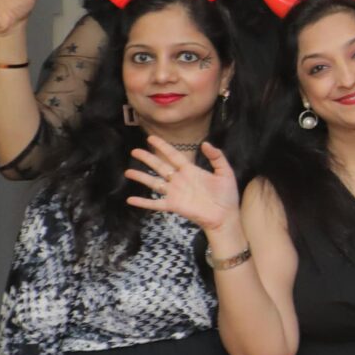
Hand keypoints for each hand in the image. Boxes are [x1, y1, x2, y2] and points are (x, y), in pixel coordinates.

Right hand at [123, 139, 240, 231]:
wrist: (225, 217)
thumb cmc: (226, 195)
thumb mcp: (225, 173)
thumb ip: (217, 157)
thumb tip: (205, 143)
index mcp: (191, 171)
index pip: (174, 155)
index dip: (163, 146)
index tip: (151, 138)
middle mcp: (180, 180)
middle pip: (160, 166)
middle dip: (147, 158)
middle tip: (134, 151)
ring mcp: (175, 193)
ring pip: (154, 183)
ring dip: (141, 177)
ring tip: (128, 172)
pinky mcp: (173, 206)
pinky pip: (155, 203)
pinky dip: (143, 202)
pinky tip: (130, 199)